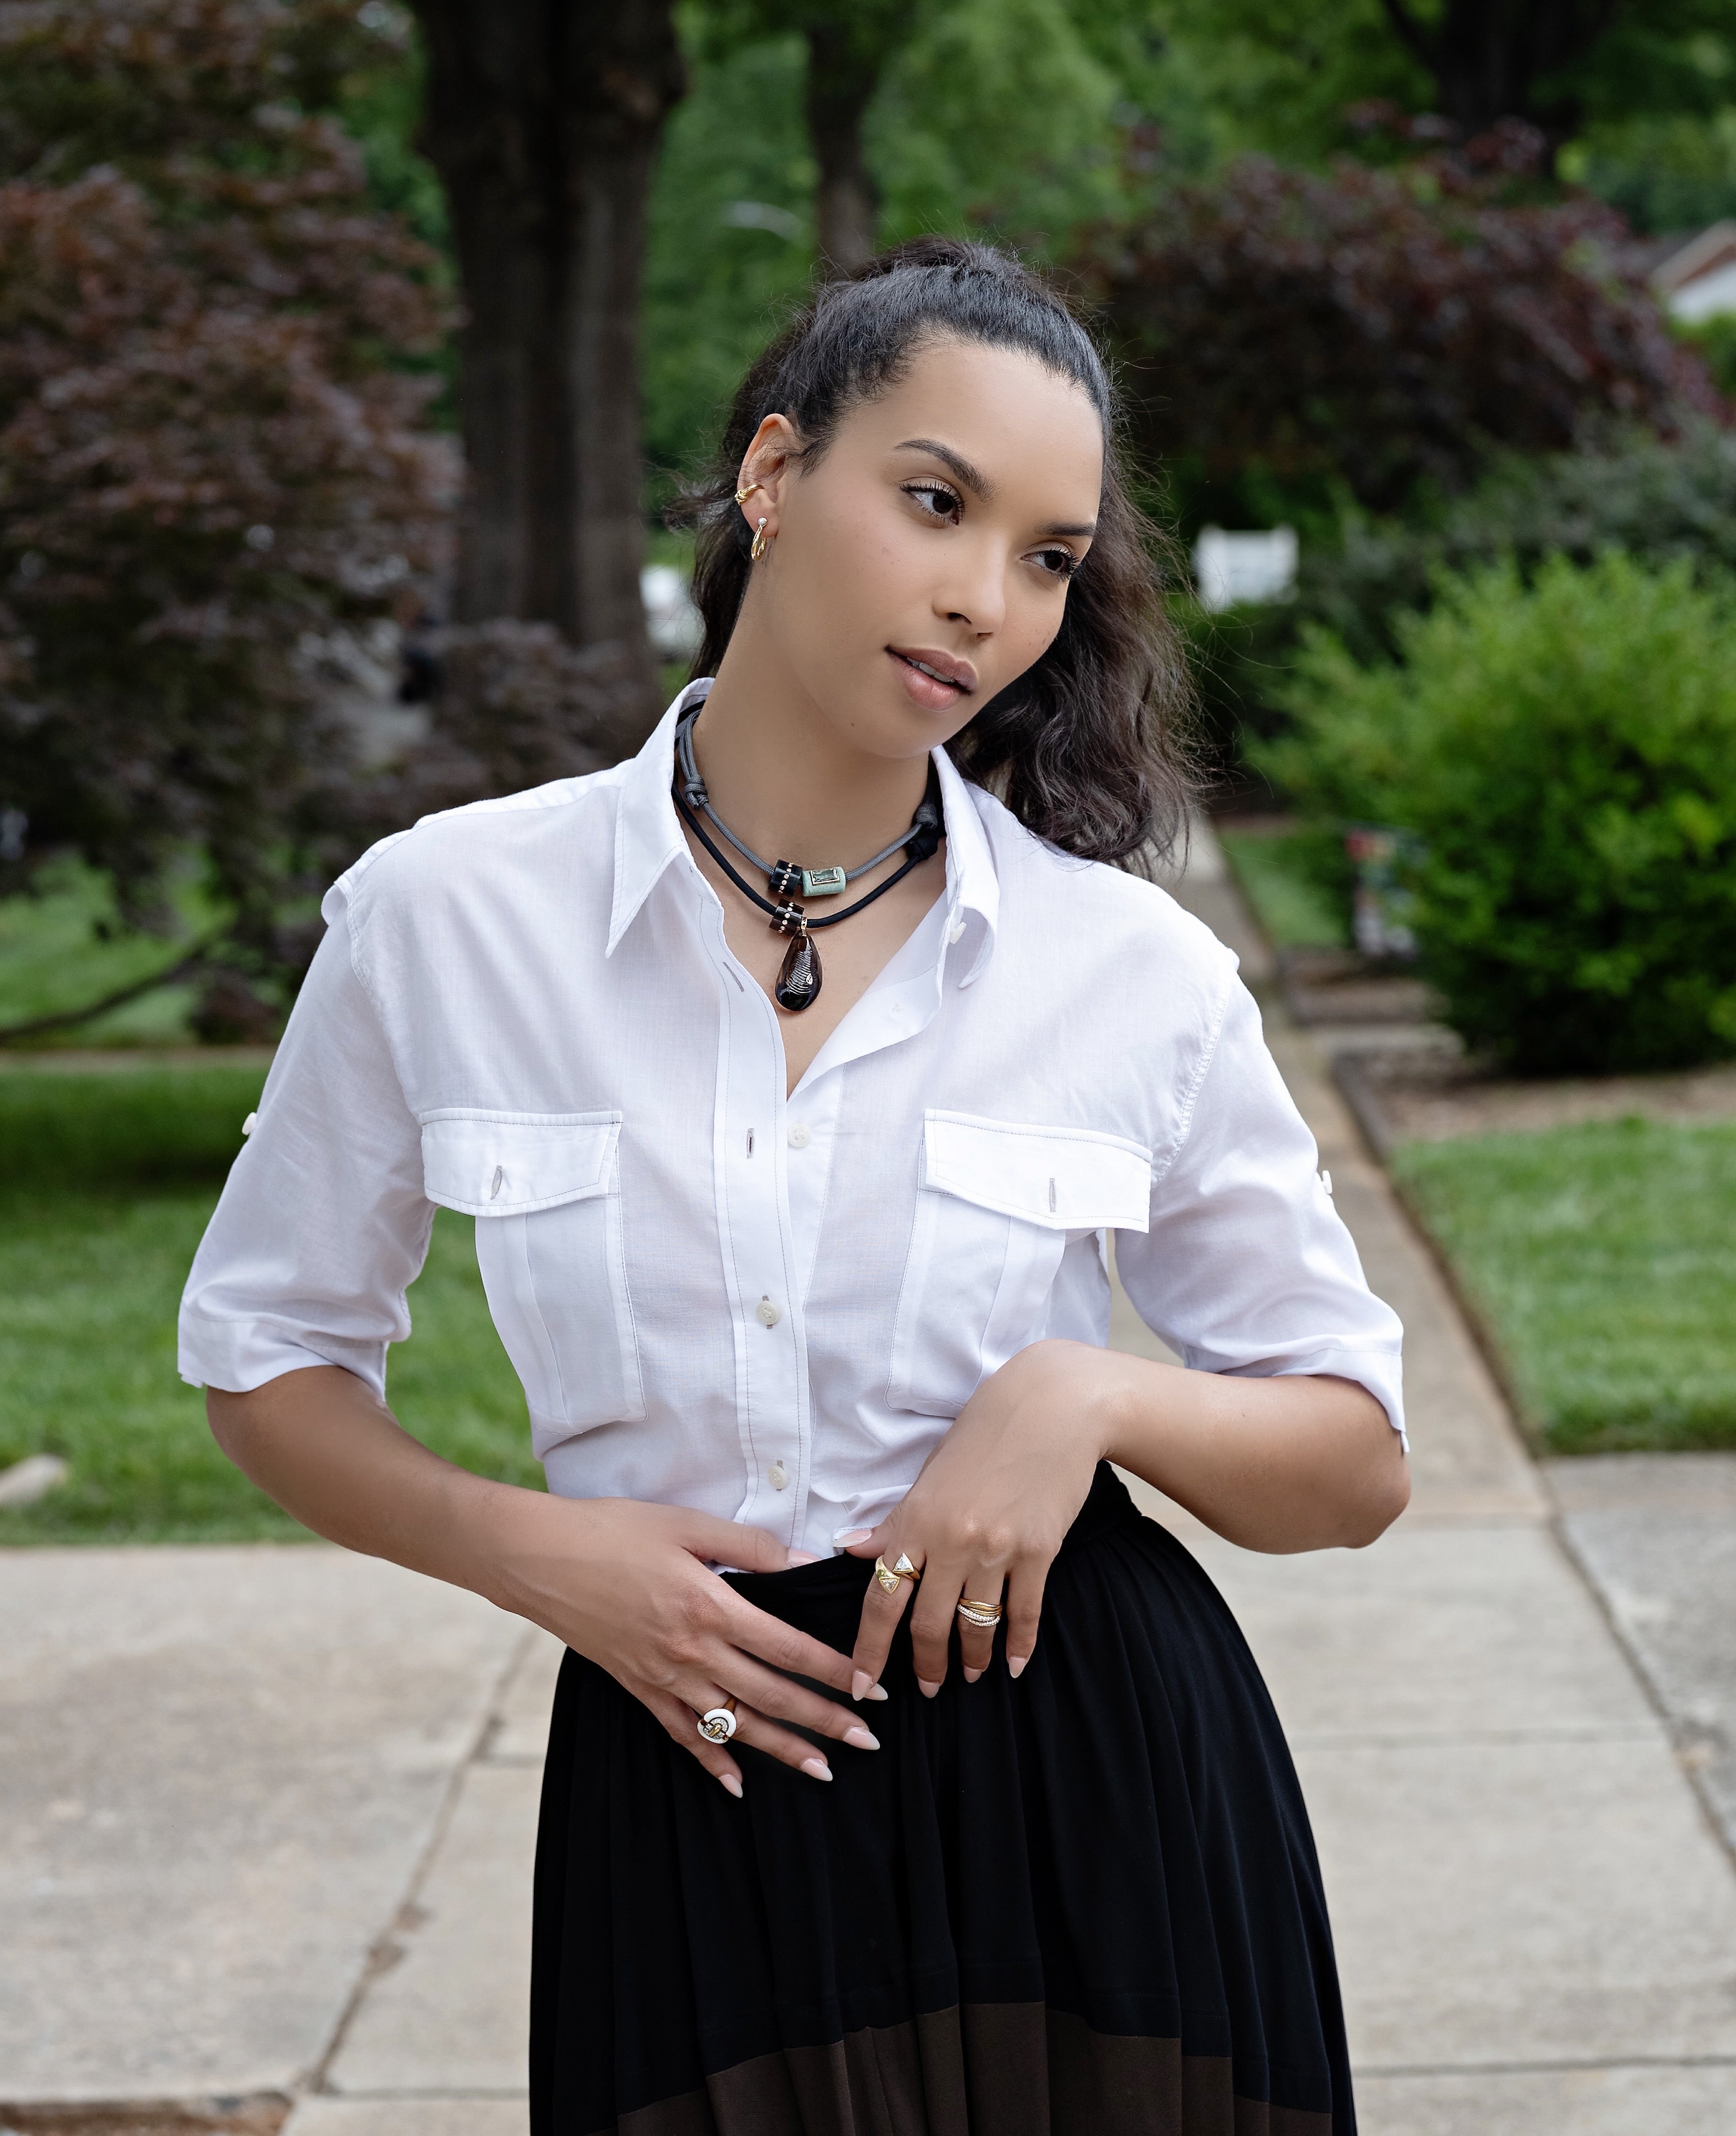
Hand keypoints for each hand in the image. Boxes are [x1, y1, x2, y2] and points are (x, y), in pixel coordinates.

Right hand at [494, 1494, 882, 1796]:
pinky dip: (711, 1762)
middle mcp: (691, 1652)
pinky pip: (681, 1735)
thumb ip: (752, 1547)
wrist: (538, 1557)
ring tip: (823, 1770)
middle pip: (771, 1695)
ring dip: (781, 1749)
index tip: (870, 1686)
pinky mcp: (636, 1687)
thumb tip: (806, 1562)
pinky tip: (737, 1785)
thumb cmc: (613, 1530)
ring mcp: (662, 1676)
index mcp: (710, 1607)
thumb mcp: (687, 1524)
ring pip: (734, 1725)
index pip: (789, 1648)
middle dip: (824, 1720)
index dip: (834, 1670)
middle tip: (868, 1740)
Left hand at [842, 1340, 1116, 1697]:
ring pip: (975, 1625)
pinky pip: (1025, 1613)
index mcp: (916, 1520)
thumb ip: (896, 1521)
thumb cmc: (986, 1432)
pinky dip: (1020, 1645)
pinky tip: (1016, 1664)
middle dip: (924, 1667)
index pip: (881, 1599)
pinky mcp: (1039, 1551)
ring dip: (970, 1659)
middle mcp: (952, 1540)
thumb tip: (855, 1549)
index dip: (869, 1650)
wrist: (1054, 1406)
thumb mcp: (931, 1473)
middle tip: (926, 1689)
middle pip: (927, 1625)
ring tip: (968, 1675)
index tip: (863, 1686)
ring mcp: (997, 1549)